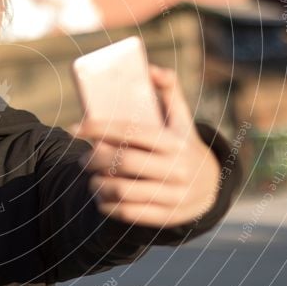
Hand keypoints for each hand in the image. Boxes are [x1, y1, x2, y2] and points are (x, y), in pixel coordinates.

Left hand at [68, 65, 220, 227]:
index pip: (130, 131)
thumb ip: (169, 90)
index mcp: (175, 141)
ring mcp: (174, 194)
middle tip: (81, 158)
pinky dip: (109, 206)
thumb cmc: (184, 144)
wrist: (212, 185)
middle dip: (94, 159)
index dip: (98, 128)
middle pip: (123, 162)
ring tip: (91, 179)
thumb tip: (150, 69)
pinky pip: (130, 214)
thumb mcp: (182, 119)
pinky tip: (101, 199)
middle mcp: (176, 168)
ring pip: (123, 190)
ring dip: (98, 185)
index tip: (74, 127)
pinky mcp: (168, 216)